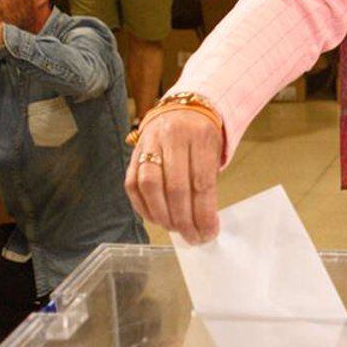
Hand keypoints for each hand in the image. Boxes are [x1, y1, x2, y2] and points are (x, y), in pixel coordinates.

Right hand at [123, 108, 223, 242]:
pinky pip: (133, 184)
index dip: (204, 213)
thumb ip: (207, 184)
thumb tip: (203, 223)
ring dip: (162, 214)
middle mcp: (172, 137)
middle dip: (184, 219)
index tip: (209, 233)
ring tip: (174, 229)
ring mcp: (149, 143)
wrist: (182, 109)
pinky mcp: (133, 152)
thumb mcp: (213, 153)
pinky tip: (156, 219)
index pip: (201, 182)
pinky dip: (143, 206)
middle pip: (176, 187)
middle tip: (192, 237)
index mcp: (199, 136)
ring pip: (150, 185)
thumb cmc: (201, 138)